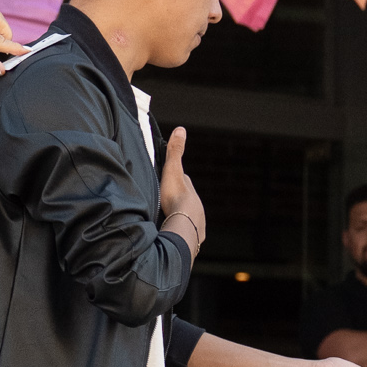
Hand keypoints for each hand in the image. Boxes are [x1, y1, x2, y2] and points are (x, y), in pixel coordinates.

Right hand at [158, 125, 204, 248]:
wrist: (183, 226)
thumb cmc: (175, 197)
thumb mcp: (173, 170)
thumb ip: (175, 152)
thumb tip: (181, 129)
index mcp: (190, 190)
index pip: (184, 181)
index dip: (177, 179)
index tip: (170, 179)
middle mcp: (197, 206)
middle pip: (187, 200)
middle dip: (179, 200)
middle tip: (168, 201)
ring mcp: (198, 222)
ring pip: (189, 217)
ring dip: (181, 217)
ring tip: (170, 220)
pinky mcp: (195, 237)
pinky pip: (188, 233)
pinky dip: (182, 232)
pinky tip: (176, 234)